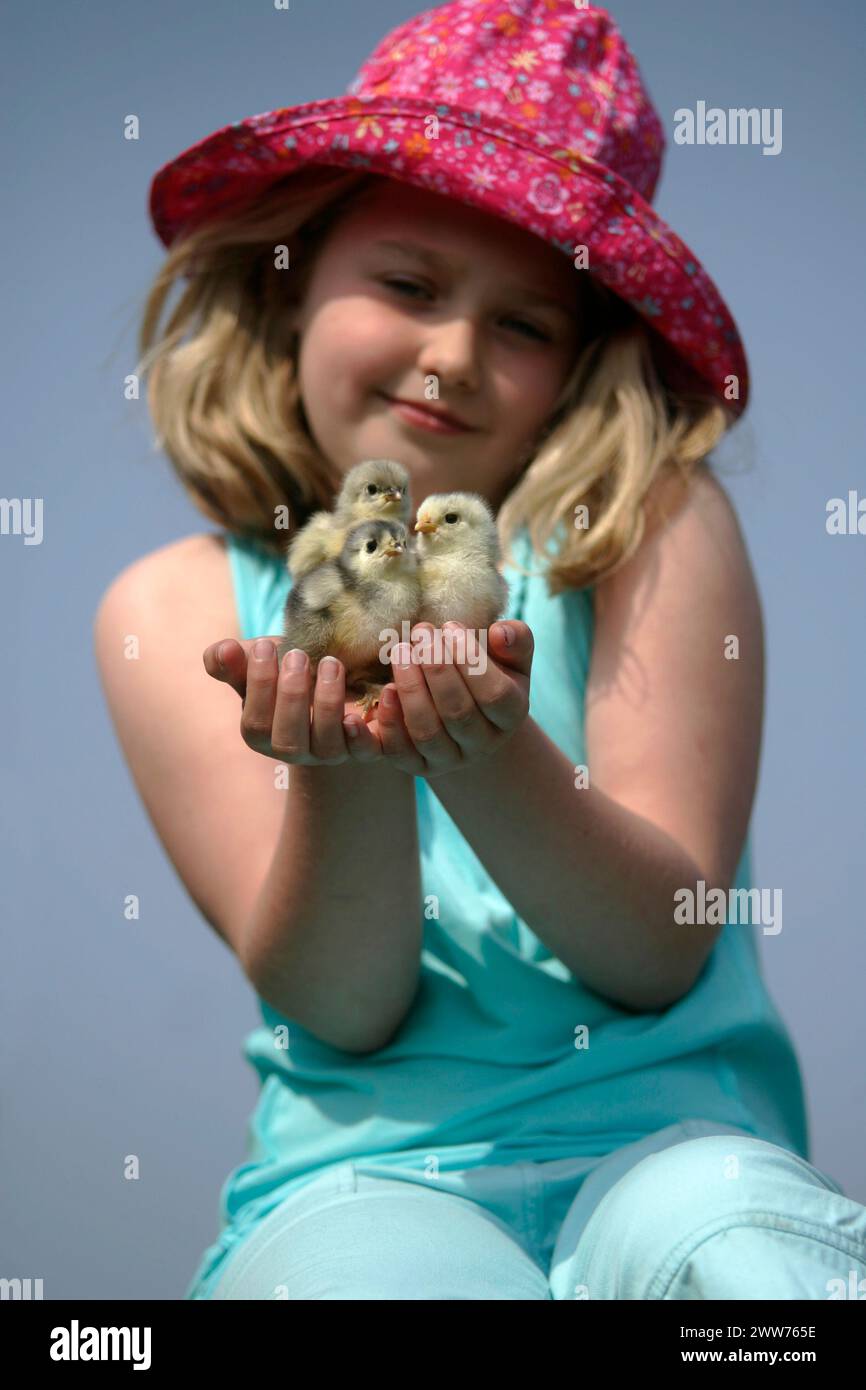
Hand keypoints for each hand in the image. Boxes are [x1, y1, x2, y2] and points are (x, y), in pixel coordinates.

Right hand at [202, 637, 385, 765]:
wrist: (342, 679)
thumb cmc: (292, 670)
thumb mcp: (261, 663)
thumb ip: (235, 661)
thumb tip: (222, 650)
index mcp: (264, 733)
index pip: (256, 724)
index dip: (258, 686)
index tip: (264, 645)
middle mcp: (296, 750)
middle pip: (288, 740)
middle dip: (291, 696)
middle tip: (297, 655)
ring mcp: (331, 753)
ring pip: (327, 744)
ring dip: (328, 704)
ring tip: (332, 663)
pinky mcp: (366, 748)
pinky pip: (365, 750)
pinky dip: (363, 731)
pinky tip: (365, 703)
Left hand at [357, 621, 532, 778]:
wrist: (464, 711)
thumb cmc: (486, 672)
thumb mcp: (509, 656)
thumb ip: (515, 640)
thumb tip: (499, 632)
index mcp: (510, 715)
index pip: (495, 695)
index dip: (471, 660)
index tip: (450, 626)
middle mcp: (482, 743)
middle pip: (459, 713)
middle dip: (437, 668)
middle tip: (420, 632)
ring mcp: (448, 759)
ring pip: (427, 732)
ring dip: (411, 689)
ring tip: (401, 651)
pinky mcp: (416, 765)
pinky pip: (399, 751)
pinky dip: (390, 722)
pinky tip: (386, 690)